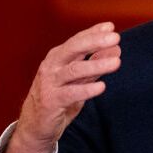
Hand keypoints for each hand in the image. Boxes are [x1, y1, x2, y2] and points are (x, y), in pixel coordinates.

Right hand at [5, 22, 121, 152]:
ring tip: (116, 62)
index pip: (77, 41)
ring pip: (74, 70)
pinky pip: (71, 93)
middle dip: (95, 41)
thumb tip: (116, 49)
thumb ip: (95, 64)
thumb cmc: (59, 97)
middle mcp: (52, 67)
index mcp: (58, 58)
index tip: (110, 27)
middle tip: (115, 37)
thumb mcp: (79, 79)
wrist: (36, 125)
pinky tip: (102, 87)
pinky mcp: (51, 101)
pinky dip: (87, 89)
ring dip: (96, 65)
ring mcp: (50, 83)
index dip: (93, 32)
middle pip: (73, 49)